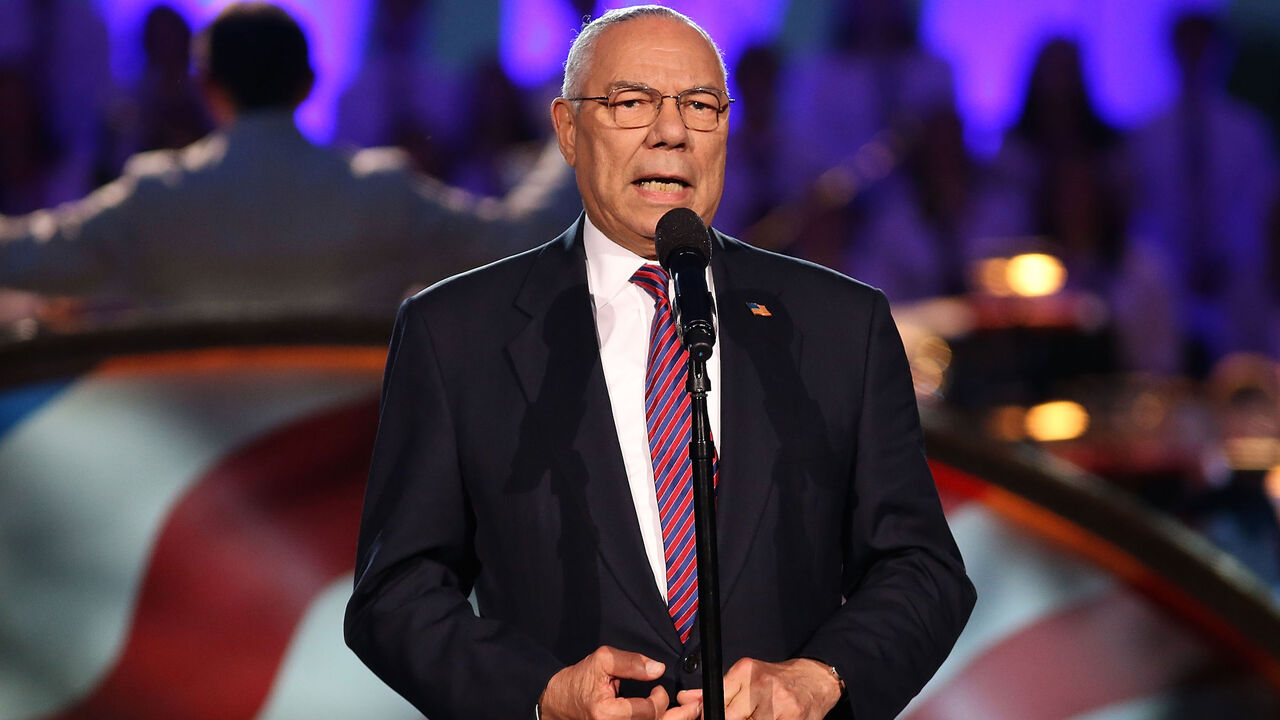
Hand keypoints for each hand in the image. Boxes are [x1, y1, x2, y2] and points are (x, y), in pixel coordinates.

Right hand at [540, 646, 702, 719]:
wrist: (557, 703)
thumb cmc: (578, 682)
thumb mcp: (602, 661)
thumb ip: (631, 663)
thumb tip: (658, 669)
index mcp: (607, 713)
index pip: (647, 711)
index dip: (660, 698)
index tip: (660, 688)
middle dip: (679, 717)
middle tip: (694, 707)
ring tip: (687, 713)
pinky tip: (667, 717)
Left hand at [720, 658, 841, 719]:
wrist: (815, 678)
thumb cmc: (777, 679)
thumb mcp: (746, 676)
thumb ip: (717, 690)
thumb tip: (686, 699)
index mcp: (745, 670)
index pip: (717, 702)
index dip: (713, 715)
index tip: (713, 718)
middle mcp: (761, 683)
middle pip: (731, 717)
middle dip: (733, 719)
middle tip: (745, 715)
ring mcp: (779, 702)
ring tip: (759, 717)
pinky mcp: (793, 718)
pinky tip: (772, 719)